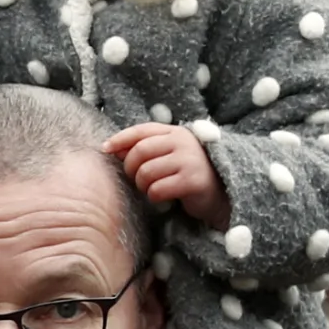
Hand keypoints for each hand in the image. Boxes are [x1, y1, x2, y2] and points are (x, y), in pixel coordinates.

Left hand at [109, 123, 232, 229]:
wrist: (222, 192)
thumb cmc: (188, 172)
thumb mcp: (168, 154)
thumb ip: (145, 147)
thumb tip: (111, 147)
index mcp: (174, 132)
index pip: (141, 131)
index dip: (120, 139)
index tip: (106, 149)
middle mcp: (182, 142)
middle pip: (139, 152)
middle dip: (130, 168)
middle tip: (135, 179)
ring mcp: (189, 161)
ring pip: (146, 172)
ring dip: (142, 185)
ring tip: (150, 188)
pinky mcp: (192, 181)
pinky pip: (158, 189)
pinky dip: (154, 196)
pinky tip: (162, 197)